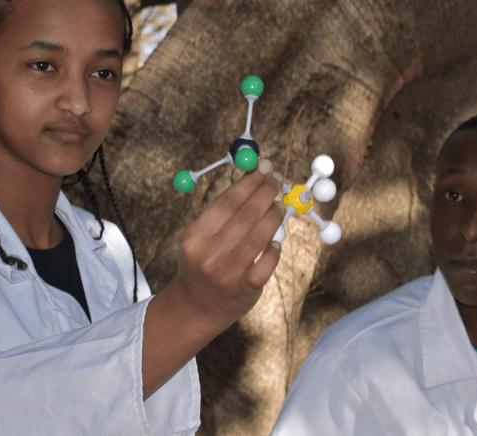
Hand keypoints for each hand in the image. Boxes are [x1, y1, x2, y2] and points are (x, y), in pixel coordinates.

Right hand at [174, 159, 284, 327]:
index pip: (228, 202)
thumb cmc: (203, 262)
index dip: (250, 182)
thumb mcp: (202, 237)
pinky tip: (276, 240)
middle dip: (266, 193)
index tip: (265, 168)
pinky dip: (274, 248)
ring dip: (274, 216)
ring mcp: (227, 273)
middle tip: (277, 181)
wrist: (195, 307)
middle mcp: (208, 254)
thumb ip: (225, 210)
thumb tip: (254, 177)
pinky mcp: (244, 289)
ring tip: (281, 205)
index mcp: (195, 236)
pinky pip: (267, 262)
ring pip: (259, 236)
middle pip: (245, 216)